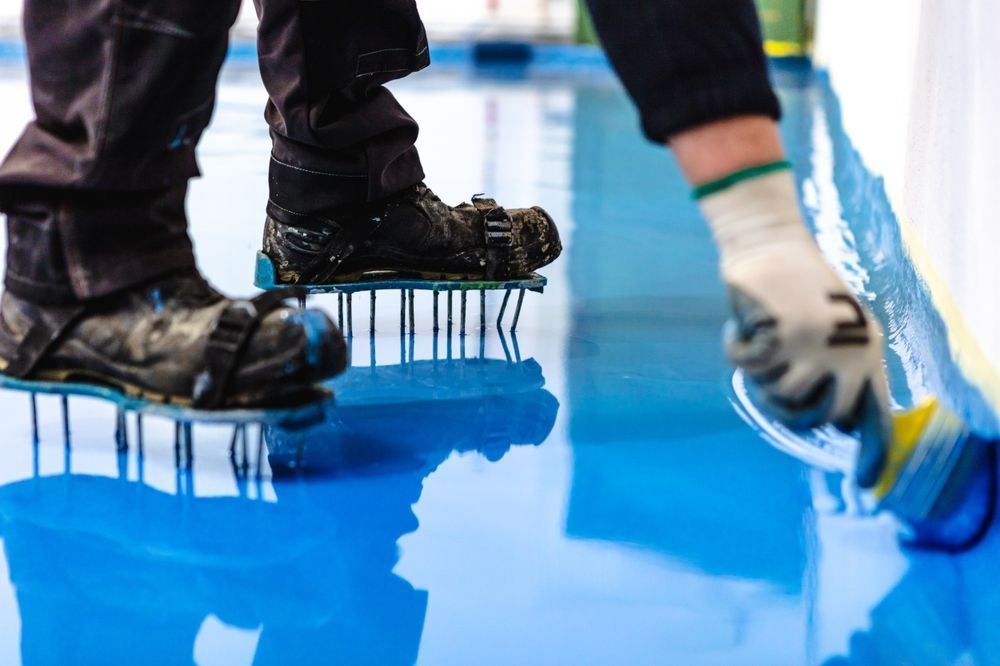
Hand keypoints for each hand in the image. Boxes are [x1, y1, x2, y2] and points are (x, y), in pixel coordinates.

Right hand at [723, 247, 890, 486]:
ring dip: (758, 376)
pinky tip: (741, 327)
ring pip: (777, 396)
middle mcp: (847, 353)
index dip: (871, 453)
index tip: (863, 485)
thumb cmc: (798, 288)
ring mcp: (814, 346)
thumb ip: (838, 369)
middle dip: (784, 410)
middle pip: (816, 419)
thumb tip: (835, 422)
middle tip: (768, 386)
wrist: (770, 242)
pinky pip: (746, 367)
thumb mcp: (835, 327)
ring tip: (758, 347)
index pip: (874, 416)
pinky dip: (735, 349)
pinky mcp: (779, 336)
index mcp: (866, 352)